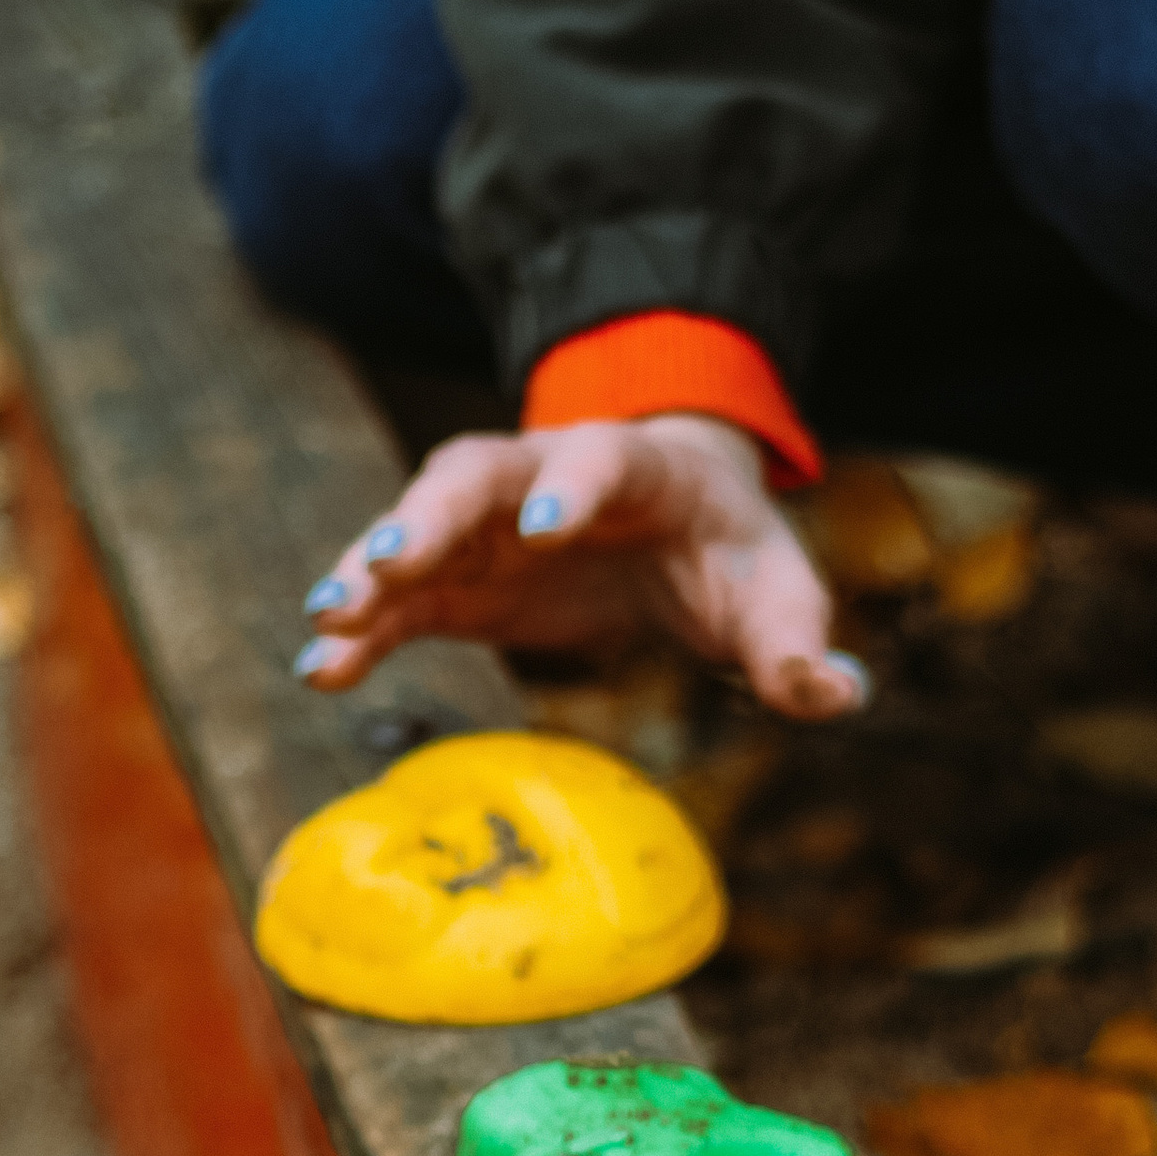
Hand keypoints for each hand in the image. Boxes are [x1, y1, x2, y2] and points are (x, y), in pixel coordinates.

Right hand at [292, 413, 867, 722]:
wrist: (675, 519)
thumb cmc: (730, 548)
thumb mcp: (776, 589)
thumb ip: (797, 639)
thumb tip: (836, 694)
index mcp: (635, 468)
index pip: (597, 462)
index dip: (571, 486)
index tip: (546, 527)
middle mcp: (541, 476)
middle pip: (472, 474)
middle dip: (429, 515)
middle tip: (388, 560)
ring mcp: (489, 522)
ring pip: (415, 526)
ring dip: (369, 569)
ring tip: (326, 621)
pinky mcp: (459, 576)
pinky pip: (399, 596)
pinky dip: (360, 628)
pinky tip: (320, 670)